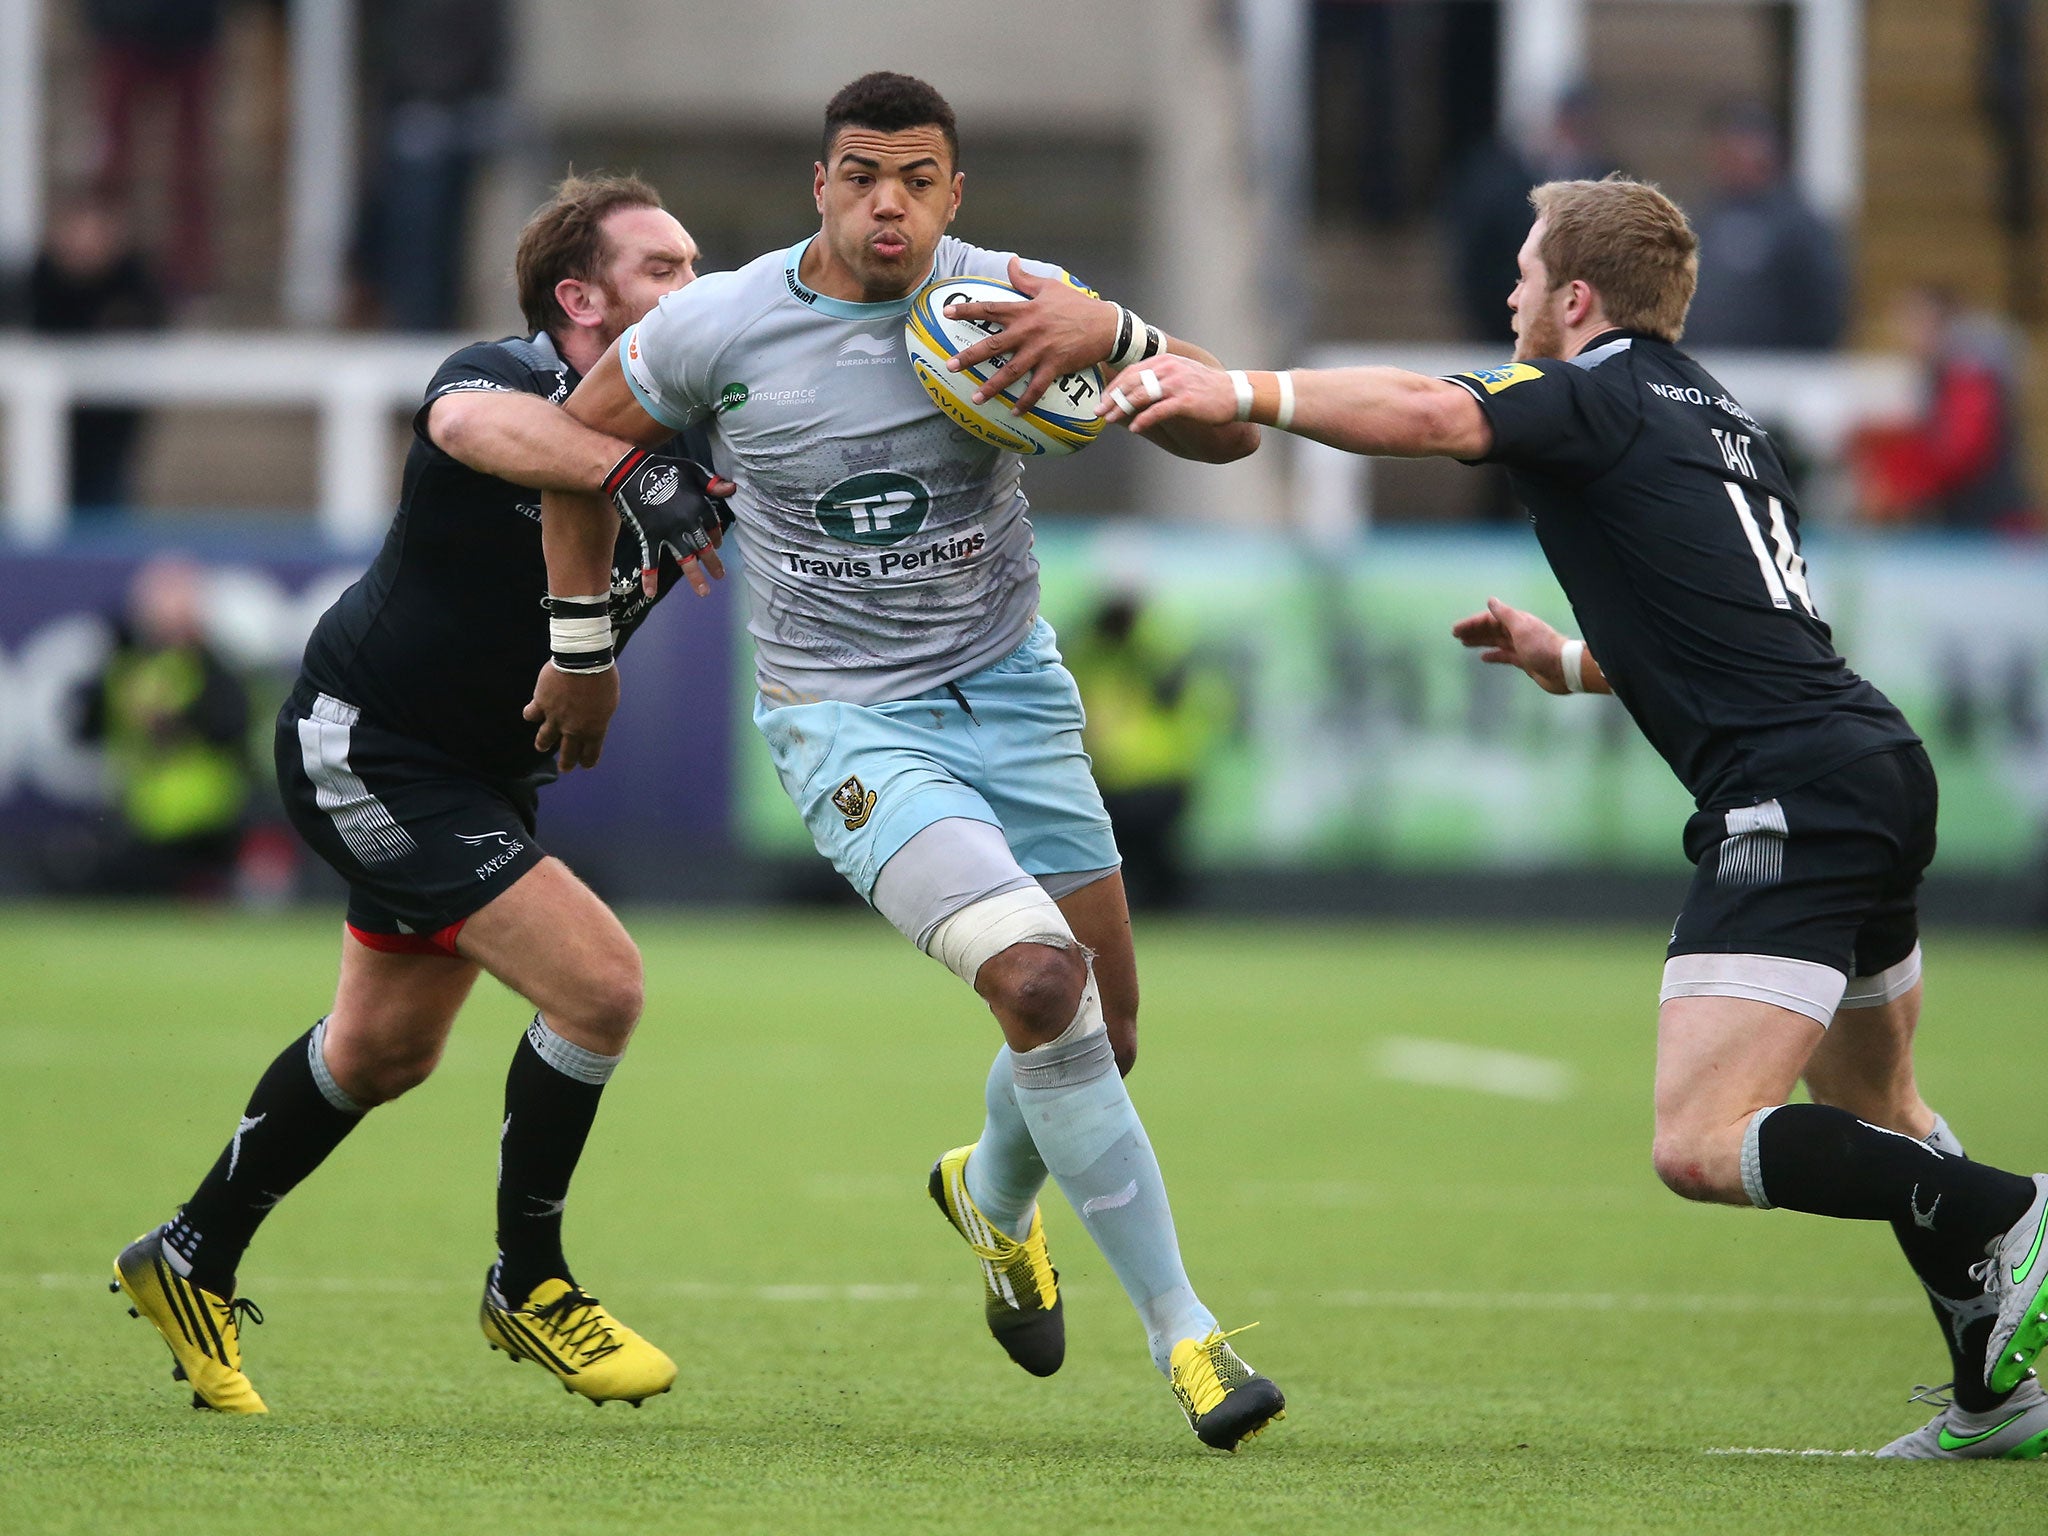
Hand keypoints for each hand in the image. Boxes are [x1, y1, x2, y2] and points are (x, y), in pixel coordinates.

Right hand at [524, 660, 619, 770]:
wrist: (583, 662)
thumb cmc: (602, 678)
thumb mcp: (609, 702)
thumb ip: (599, 716)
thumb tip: (594, 720)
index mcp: (594, 729)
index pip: (590, 753)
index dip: (587, 760)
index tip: (585, 764)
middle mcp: (573, 728)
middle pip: (568, 753)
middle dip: (566, 763)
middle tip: (565, 768)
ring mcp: (555, 718)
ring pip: (545, 739)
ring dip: (543, 744)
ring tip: (541, 747)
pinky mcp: (541, 704)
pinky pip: (531, 714)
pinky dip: (531, 714)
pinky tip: (531, 713)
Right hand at [605, 451, 736, 596]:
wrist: (628, 472)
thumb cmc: (661, 468)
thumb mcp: (690, 470)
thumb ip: (711, 482)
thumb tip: (733, 489)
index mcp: (699, 505)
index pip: (714, 525)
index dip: (716, 535)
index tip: (716, 543)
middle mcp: (686, 522)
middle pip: (704, 546)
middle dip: (713, 563)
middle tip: (720, 576)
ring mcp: (667, 531)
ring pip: (685, 558)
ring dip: (695, 577)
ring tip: (704, 592)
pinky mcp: (648, 535)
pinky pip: (651, 560)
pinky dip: (650, 576)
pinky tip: (651, 593)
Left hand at [943, 257, 1119, 411]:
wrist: (1106, 325)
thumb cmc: (1078, 305)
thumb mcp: (1050, 286)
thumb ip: (1025, 278)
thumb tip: (1010, 261)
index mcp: (1025, 310)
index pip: (990, 309)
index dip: (967, 310)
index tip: (947, 313)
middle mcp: (1028, 331)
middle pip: (992, 345)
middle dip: (969, 357)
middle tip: (950, 366)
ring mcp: (1040, 350)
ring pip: (1010, 371)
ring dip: (992, 386)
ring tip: (975, 398)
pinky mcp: (1054, 366)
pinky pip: (1036, 388)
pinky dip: (1025, 402)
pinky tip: (1015, 412)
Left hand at [1096, 353, 1239, 432]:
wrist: (1233, 393)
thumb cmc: (1204, 387)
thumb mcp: (1179, 374)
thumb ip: (1158, 378)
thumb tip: (1135, 390)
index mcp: (1164, 361)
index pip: (1131, 372)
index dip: (1114, 387)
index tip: (1102, 400)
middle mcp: (1168, 369)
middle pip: (1132, 383)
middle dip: (1112, 398)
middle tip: (1098, 412)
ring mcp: (1176, 384)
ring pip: (1141, 396)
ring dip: (1122, 409)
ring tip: (1110, 420)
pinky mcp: (1185, 401)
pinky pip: (1158, 411)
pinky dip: (1143, 419)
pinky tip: (1134, 428)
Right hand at [1451, 597, 1573, 693]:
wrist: (1563, 668)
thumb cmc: (1542, 647)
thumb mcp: (1521, 627)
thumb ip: (1505, 614)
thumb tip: (1490, 600)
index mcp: (1516, 622)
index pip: (1489, 619)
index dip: (1472, 623)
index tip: (1456, 629)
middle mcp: (1517, 632)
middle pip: (1491, 629)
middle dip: (1473, 631)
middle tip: (1455, 635)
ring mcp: (1520, 646)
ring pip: (1495, 641)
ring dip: (1480, 641)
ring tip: (1464, 643)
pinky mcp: (1523, 660)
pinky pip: (1503, 655)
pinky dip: (1493, 655)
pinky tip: (1483, 657)